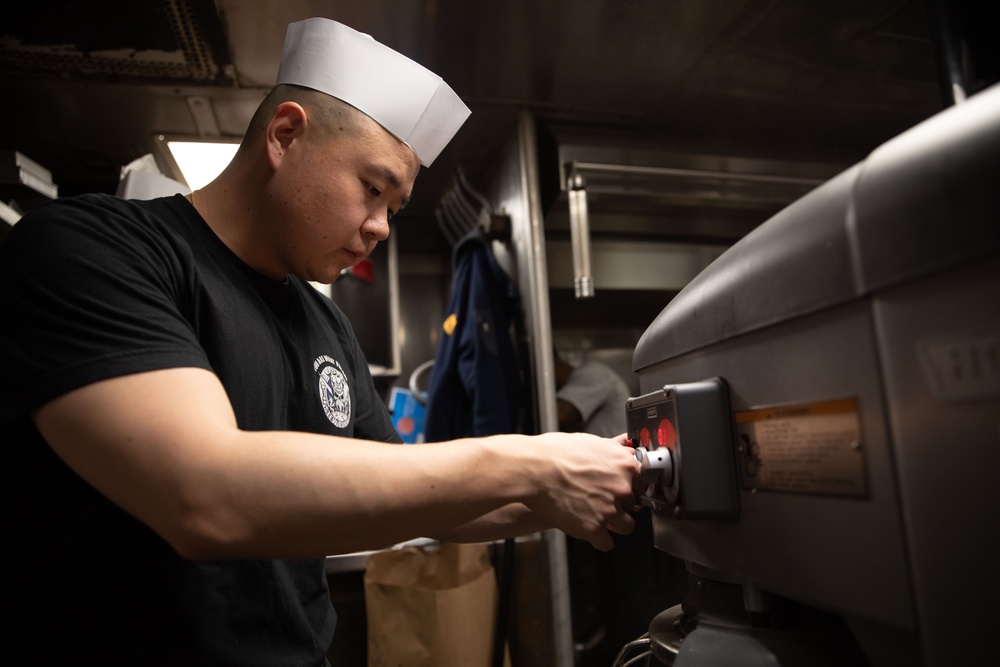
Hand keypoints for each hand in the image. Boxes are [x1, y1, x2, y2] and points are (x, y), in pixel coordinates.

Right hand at [523, 432, 640, 550]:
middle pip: (634, 503)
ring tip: (599, 518)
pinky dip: (598, 539)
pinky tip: (589, 530)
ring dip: (615, 524)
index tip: (623, 489)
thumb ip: (612, 448)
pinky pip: (607, 543)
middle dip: (620, 503)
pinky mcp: (595, 528)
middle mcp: (623, 487)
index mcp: (625, 464)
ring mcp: (610, 510)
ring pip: (627, 526)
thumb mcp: (591, 441)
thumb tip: (623, 446)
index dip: (630, 485)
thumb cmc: (555, 453)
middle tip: (601, 500)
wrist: (534, 470)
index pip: (643, 481)